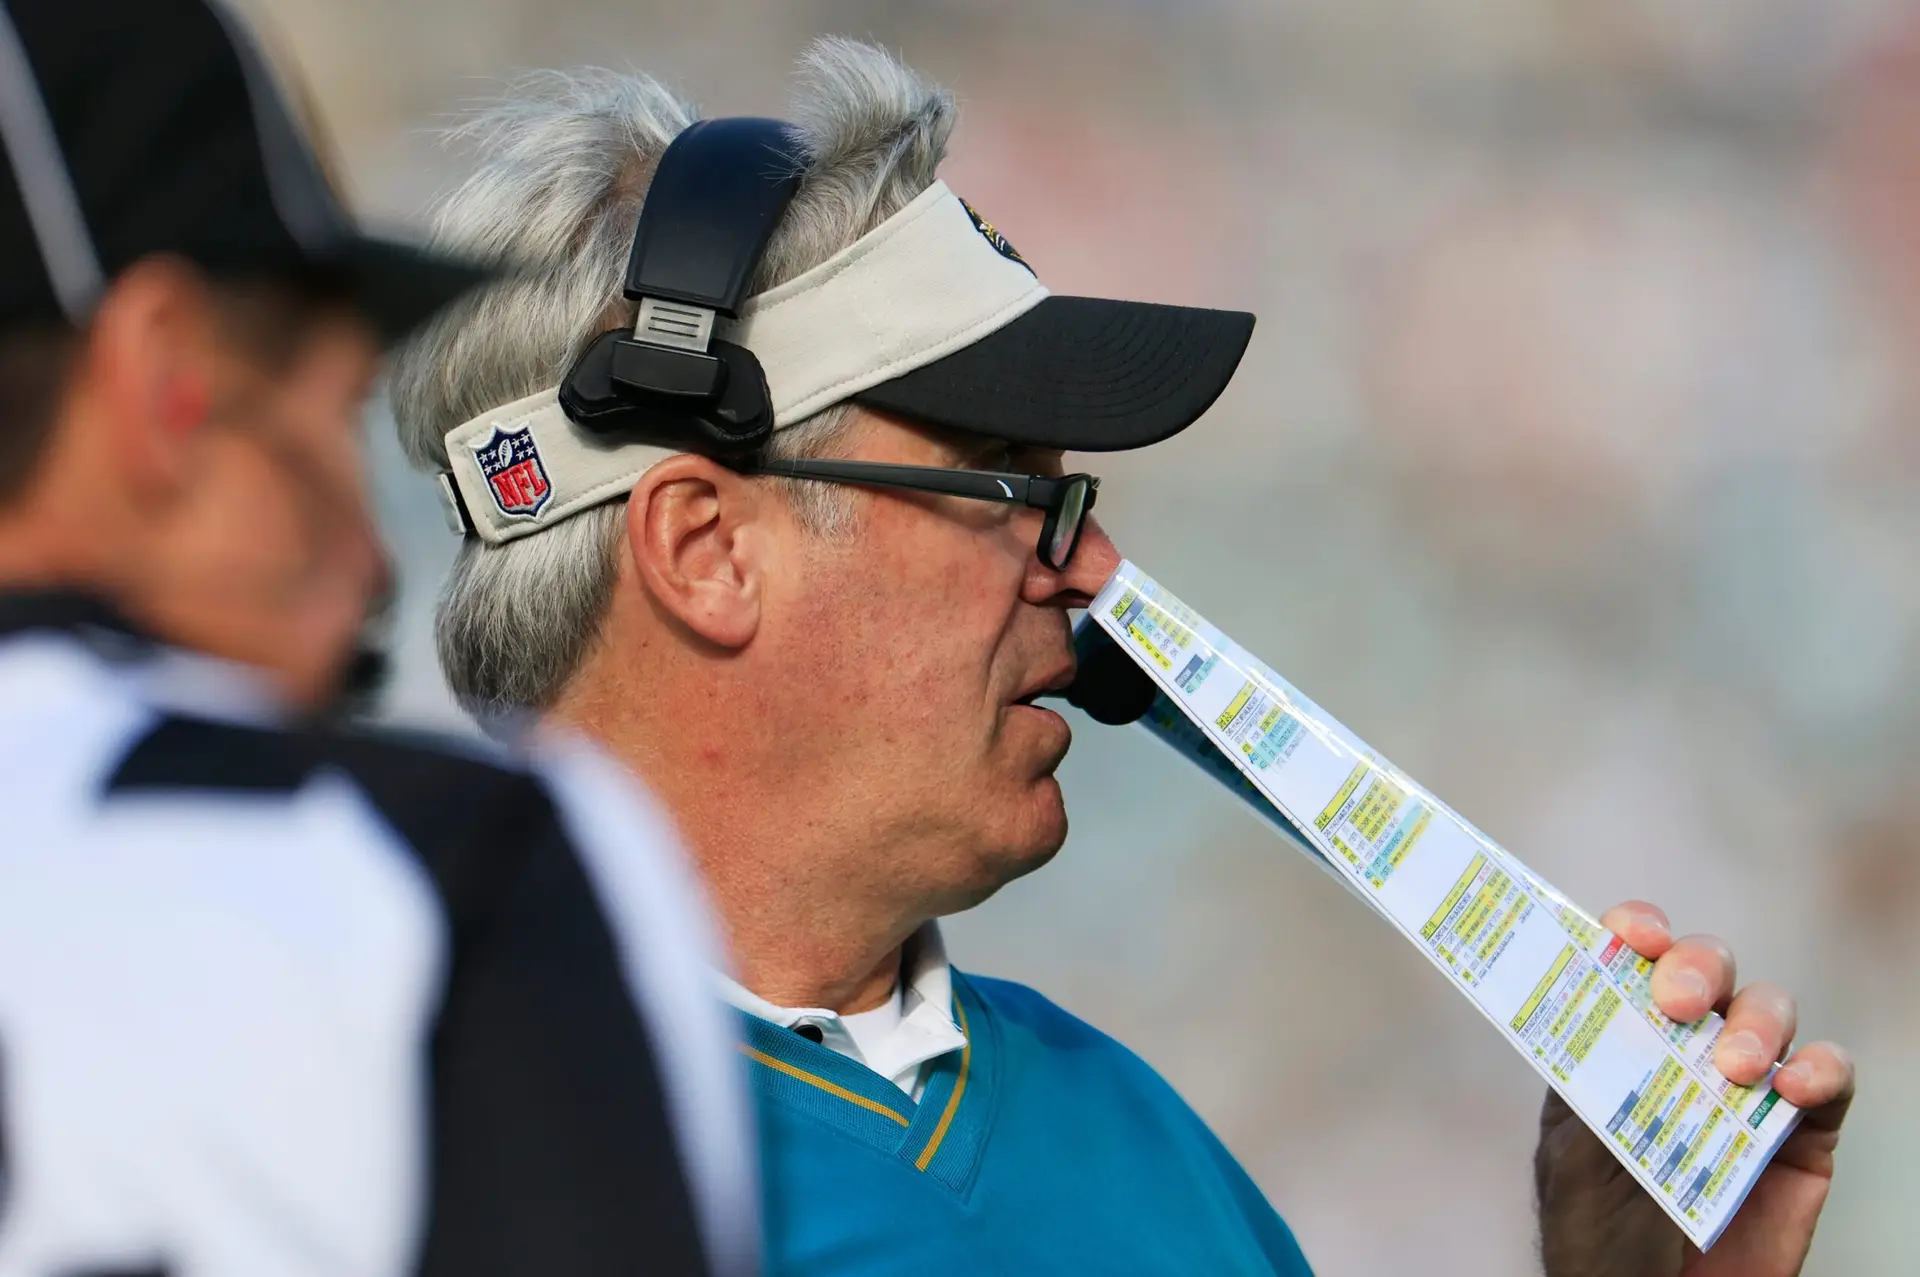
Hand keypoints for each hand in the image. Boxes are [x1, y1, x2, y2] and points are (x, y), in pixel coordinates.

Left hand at [1534, 901, 1853, 1276]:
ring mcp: (1746, 1085)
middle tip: (1679, 1001)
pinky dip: (1819, 1071)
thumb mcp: (1578, 1159)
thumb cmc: (1600, 1233)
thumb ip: (1594, 1090)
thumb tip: (1609, 1021)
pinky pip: (1827, 1078)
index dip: (1636, 931)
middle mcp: (1684, 1047)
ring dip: (1755, 1025)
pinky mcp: (1802, 1132)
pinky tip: (1791, 1091)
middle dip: (1696, 966)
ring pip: (1767, 1012)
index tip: (1633, 934)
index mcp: (1618, 1040)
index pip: (1630, 961)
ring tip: (1735, 1067)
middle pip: (1705, 969)